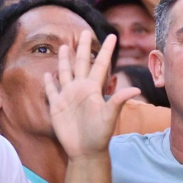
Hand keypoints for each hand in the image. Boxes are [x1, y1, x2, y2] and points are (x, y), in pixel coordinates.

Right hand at [41, 30, 138, 158]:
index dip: (105, 50)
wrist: (85, 151)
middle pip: (81, 63)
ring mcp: (68, 96)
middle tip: (83, 31)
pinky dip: (49, 83)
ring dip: (64, 60)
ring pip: (65, 73)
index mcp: (93, 88)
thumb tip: (135, 88)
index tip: (112, 36)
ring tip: (64, 46)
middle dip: (82, 47)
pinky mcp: (57, 106)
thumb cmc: (100, 134)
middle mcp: (81, 89)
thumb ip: (118, 100)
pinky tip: (47, 74)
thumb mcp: (109, 116)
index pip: (100, 64)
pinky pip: (52, 91)